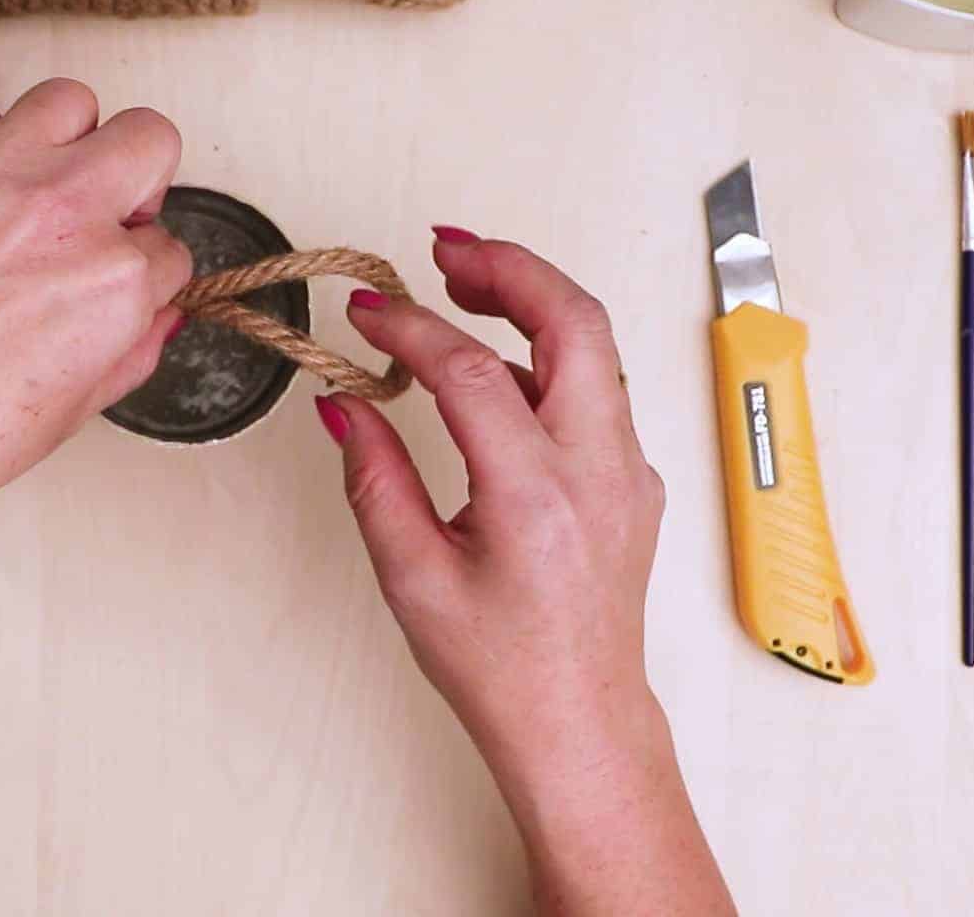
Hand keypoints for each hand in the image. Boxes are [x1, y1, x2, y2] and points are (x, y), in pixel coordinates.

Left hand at [0, 79, 192, 569]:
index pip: (170, 245)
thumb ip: (136, 346)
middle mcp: (65, 213)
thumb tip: (157, 311)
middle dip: (138, 179)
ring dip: (71, 140)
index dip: (145, 271)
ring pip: (71, 102)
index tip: (118, 288)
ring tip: (47, 188)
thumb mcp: (83, 405)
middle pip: (149, 138)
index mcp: (116, 282)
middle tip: (105, 217)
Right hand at [315, 231, 665, 768]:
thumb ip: (375, 479)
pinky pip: (594, 388)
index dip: (409, 326)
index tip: (365, 312)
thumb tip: (344, 403)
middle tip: (443, 250)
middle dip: (508, 266)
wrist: (579, 723)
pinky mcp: (630, 478)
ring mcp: (626, 471)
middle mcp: (598, 470)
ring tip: (461, 287)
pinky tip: (490, 366)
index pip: (467, 370)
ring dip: (532, 302)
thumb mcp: (412, 577)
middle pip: (573, 319)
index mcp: (536, 496)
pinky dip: (543, 354)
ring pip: (594, 346)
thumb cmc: (502, 668)